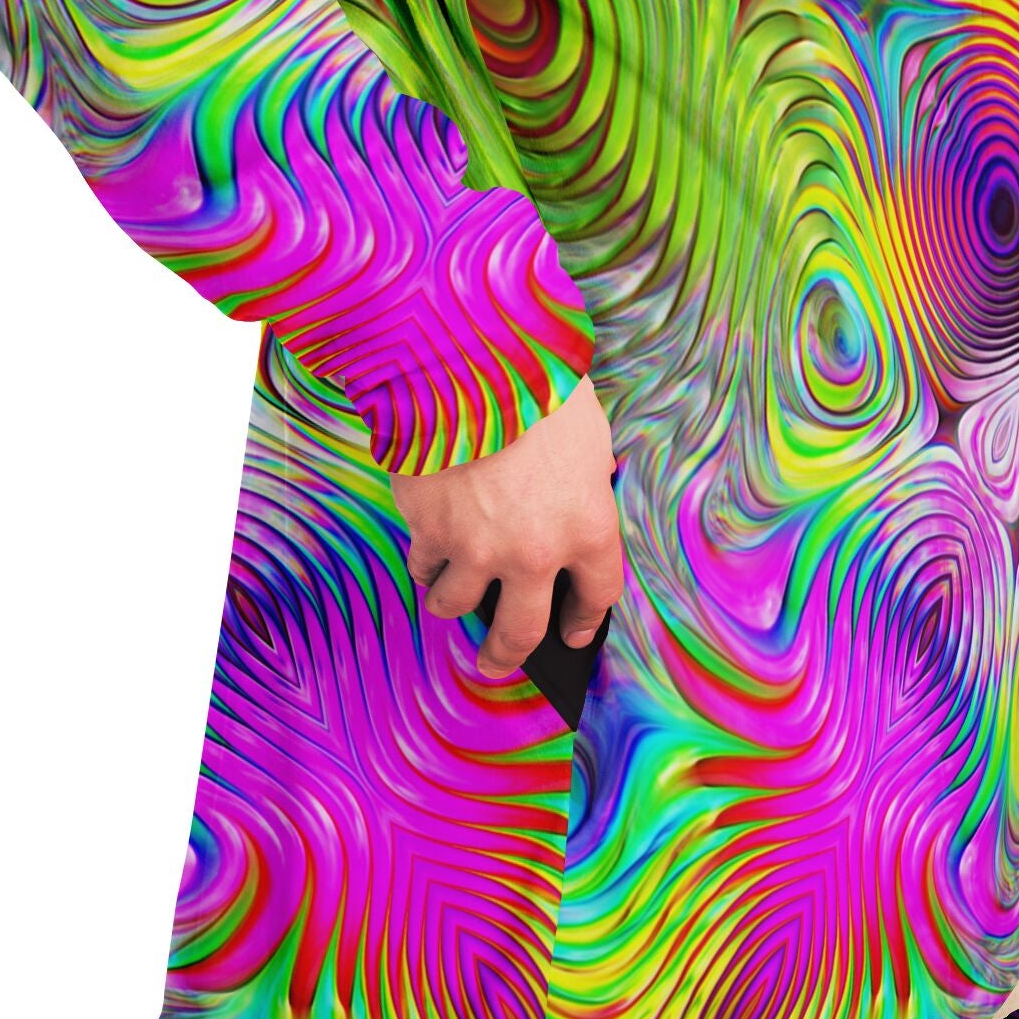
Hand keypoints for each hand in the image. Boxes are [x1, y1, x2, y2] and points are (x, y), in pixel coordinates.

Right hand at [390, 376, 622, 677]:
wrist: (470, 356)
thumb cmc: (536, 383)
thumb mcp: (586, 436)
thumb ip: (581, 483)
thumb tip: (573, 501)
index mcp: (589, 526)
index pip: (597, 594)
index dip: (585, 619)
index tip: (574, 632)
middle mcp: (535, 552)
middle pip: (521, 631)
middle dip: (506, 654)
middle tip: (495, 661)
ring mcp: (475, 548)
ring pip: (455, 606)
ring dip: (450, 603)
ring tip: (446, 595)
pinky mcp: (427, 530)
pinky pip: (421, 564)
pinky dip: (423, 560)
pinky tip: (425, 549)